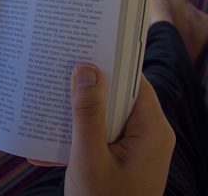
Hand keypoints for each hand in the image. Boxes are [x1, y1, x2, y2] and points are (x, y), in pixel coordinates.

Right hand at [65, 64, 174, 195]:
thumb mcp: (90, 159)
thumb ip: (88, 114)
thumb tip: (86, 69)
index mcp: (153, 131)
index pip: (135, 82)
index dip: (111, 64)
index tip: (84, 48)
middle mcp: (152, 136)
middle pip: (122, 96)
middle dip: (92, 85)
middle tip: (62, 70)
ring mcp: (141, 148)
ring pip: (111, 114)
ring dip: (84, 110)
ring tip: (54, 100)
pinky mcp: (129, 159)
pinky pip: (107, 132)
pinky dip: (85, 131)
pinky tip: (57, 134)